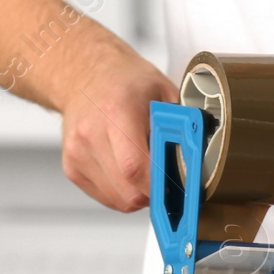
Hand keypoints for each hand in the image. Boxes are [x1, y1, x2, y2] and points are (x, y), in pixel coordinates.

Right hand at [55, 39, 178, 211]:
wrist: (84, 73)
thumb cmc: (125, 82)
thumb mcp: (163, 91)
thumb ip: (181, 124)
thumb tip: (202, 154)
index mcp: (116, 112)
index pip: (135, 168)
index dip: (159, 187)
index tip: (177, 189)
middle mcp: (91, 134)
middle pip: (127, 191)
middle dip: (154, 194)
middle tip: (166, 180)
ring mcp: (77, 153)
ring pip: (119, 200)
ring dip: (139, 194)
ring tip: (145, 169)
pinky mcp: (71, 167)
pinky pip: (106, 197)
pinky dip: (122, 192)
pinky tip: (126, 171)